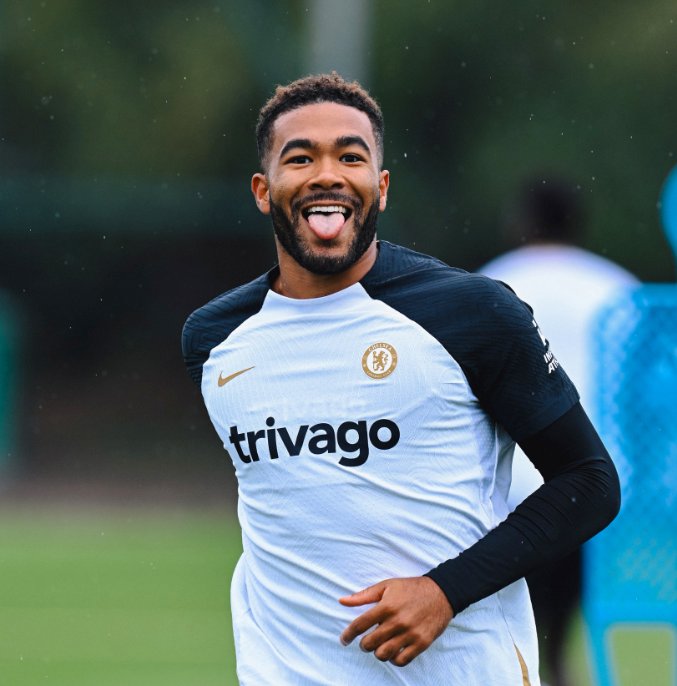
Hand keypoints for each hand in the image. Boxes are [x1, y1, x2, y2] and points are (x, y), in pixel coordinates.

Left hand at [338, 576, 452, 666]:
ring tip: (380, 645)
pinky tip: (393, 651)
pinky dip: (393, 659)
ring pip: (384, 654)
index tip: (344, 640)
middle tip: (366, 641)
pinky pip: (401, 661)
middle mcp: (397, 621)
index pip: (360, 625)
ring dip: (377, 652)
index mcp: (387, 606)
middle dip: (364, 644)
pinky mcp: (421, 644)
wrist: (441, 593)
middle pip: (370, 643)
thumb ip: (363, 595)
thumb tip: (342, 601)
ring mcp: (410, 634)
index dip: (348, 635)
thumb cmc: (411, 588)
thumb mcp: (386, 586)